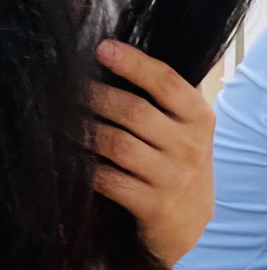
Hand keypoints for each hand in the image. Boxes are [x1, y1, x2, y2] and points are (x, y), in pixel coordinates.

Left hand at [90, 41, 215, 267]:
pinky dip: (86, 168)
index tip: (102, 48)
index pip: (167, 82)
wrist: (191, 221)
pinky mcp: (154, 205)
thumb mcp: (187, 128)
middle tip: (69, 88)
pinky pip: (110, 180)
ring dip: (84, 131)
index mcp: (200, 118)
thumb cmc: (179, 162)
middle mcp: (190, 145)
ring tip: (63, 121)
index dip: (134, 63)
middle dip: (96, 97)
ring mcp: (173, 176)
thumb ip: (166, 99)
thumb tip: (121, 57)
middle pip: (135, 112)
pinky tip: (74, 159)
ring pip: (117, 145)